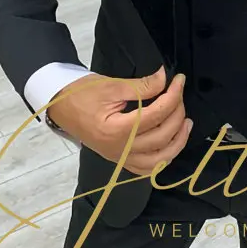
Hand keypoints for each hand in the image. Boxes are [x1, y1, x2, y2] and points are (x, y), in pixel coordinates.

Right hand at [47, 66, 192, 174]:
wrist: (60, 107)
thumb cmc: (81, 94)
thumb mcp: (111, 86)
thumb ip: (142, 86)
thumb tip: (165, 79)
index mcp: (116, 131)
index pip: (155, 115)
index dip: (173, 96)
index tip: (179, 79)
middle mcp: (119, 150)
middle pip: (161, 136)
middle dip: (177, 112)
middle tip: (179, 94)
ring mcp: (120, 158)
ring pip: (160, 160)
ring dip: (178, 142)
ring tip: (186, 122)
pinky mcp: (120, 161)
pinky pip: (148, 169)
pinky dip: (164, 158)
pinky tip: (172, 142)